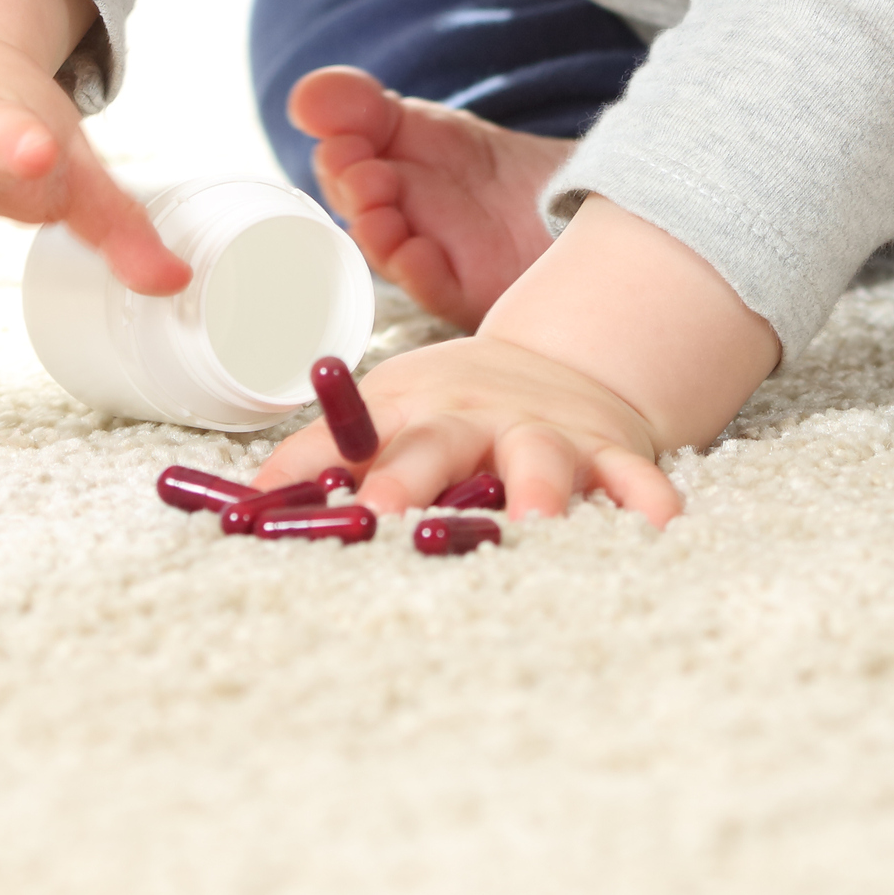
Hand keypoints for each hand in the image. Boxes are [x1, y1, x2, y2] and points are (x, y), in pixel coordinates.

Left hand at [247, 332, 682, 524]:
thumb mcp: (381, 412)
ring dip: (540, 489)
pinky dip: (647, 500)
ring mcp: (547, 433)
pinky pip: (634, 478)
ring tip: (536, 526)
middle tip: (391, 514)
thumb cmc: (451, 405)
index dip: (325, 468)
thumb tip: (236, 509)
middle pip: (443, 444)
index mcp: (414, 409)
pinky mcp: (609, 453)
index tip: (296, 505)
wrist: (557, 366)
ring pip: (544, 459)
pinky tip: (657, 528)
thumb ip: (314, 458)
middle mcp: (478, 417)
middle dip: (417, 477)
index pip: (358, 438)